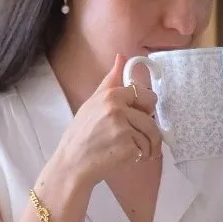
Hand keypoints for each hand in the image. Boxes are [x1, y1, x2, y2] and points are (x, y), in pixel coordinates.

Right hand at [47, 53, 161, 191]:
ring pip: (151, 135)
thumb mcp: (92, 102)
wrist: (71, 164)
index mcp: (110, 96)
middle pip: (151, 117)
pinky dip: (140, 157)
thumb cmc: (81, 135)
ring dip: (147, 146)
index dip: (146, 107)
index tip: (141, 115)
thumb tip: (121, 57)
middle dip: (149, 130)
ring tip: (134, 151)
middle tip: (138, 137)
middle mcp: (117, 109)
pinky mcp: (127, 147)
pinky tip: (127, 158)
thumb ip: (110, 81)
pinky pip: (145, 150)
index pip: (144, 95)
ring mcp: (123, 128)